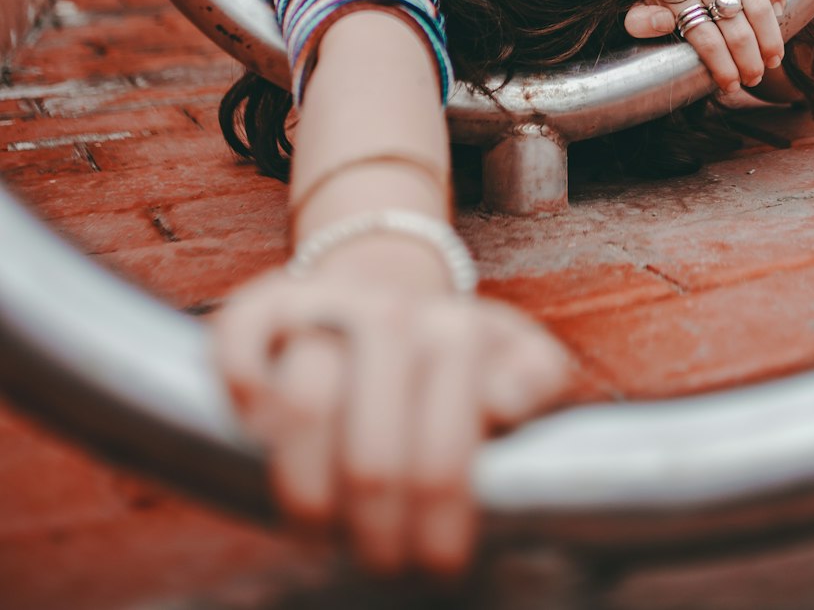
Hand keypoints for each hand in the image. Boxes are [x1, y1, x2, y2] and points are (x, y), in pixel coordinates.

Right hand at [213, 251, 572, 575]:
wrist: (386, 286)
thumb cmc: (454, 357)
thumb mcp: (516, 360)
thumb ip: (536, 378)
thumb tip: (503, 405)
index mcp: (456, 333)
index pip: (444, 461)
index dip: (434, 534)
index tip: (433, 565)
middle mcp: (388, 311)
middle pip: (370, 459)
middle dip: (372, 535)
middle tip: (376, 562)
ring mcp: (321, 304)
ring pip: (301, 409)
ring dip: (305, 496)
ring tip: (319, 531)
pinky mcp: (261, 301)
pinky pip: (239, 345)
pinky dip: (243, 398)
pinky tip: (258, 442)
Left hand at [623, 0, 786, 94]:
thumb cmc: (674, 1)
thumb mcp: (650, 11)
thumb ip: (641, 21)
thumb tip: (661, 21)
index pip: (704, 36)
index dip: (721, 65)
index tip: (730, 84)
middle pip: (735, 27)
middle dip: (748, 60)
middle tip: (753, 78)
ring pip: (757, 5)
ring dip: (769, 38)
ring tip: (771, 60)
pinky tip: (780, 13)